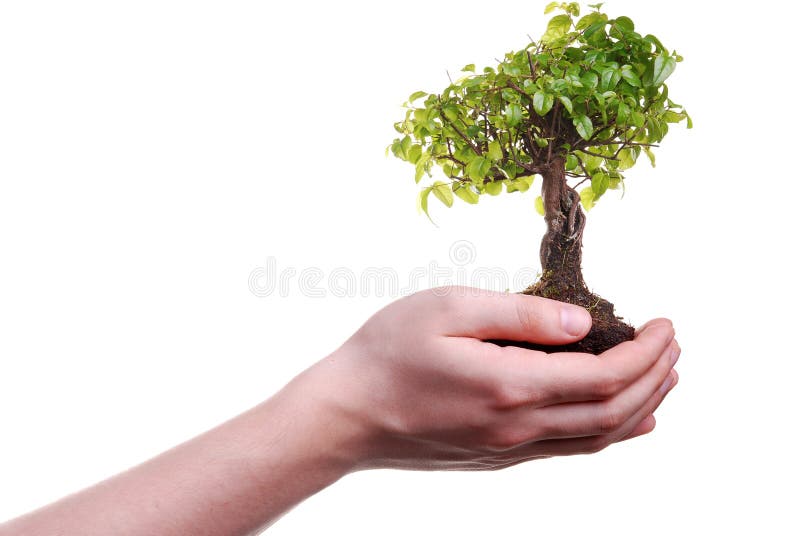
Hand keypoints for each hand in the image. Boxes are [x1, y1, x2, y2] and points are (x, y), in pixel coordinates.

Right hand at [303, 286, 678, 471]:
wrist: (346, 415)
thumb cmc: (387, 352)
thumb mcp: (449, 309)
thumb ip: (519, 315)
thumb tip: (581, 323)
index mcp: (512, 384)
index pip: (605, 376)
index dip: (646, 352)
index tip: (666, 323)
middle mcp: (520, 426)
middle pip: (614, 411)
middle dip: (655, 376)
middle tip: (673, 343)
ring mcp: (510, 447)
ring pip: (599, 437)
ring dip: (641, 405)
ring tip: (664, 377)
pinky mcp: (499, 455)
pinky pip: (571, 450)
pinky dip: (610, 433)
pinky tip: (626, 422)